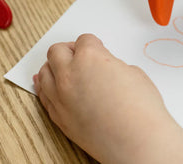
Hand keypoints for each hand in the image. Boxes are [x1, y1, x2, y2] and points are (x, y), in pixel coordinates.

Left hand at [34, 34, 182, 163]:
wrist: (137, 142)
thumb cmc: (140, 108)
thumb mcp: (132, 72)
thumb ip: (111, 65)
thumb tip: (104, 69)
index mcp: (89, 57)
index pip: (84, 40)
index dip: (93, 43)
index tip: (96, 47)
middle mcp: (70, 74)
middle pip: (57, 51)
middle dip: (69, 49)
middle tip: (78, 54)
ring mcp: (61, 96)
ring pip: (45, 71)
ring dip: (54, 66)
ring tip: (63, 68)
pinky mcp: (58, 117)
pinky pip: (43, 95)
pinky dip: (46, 86)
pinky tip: (50, 84)